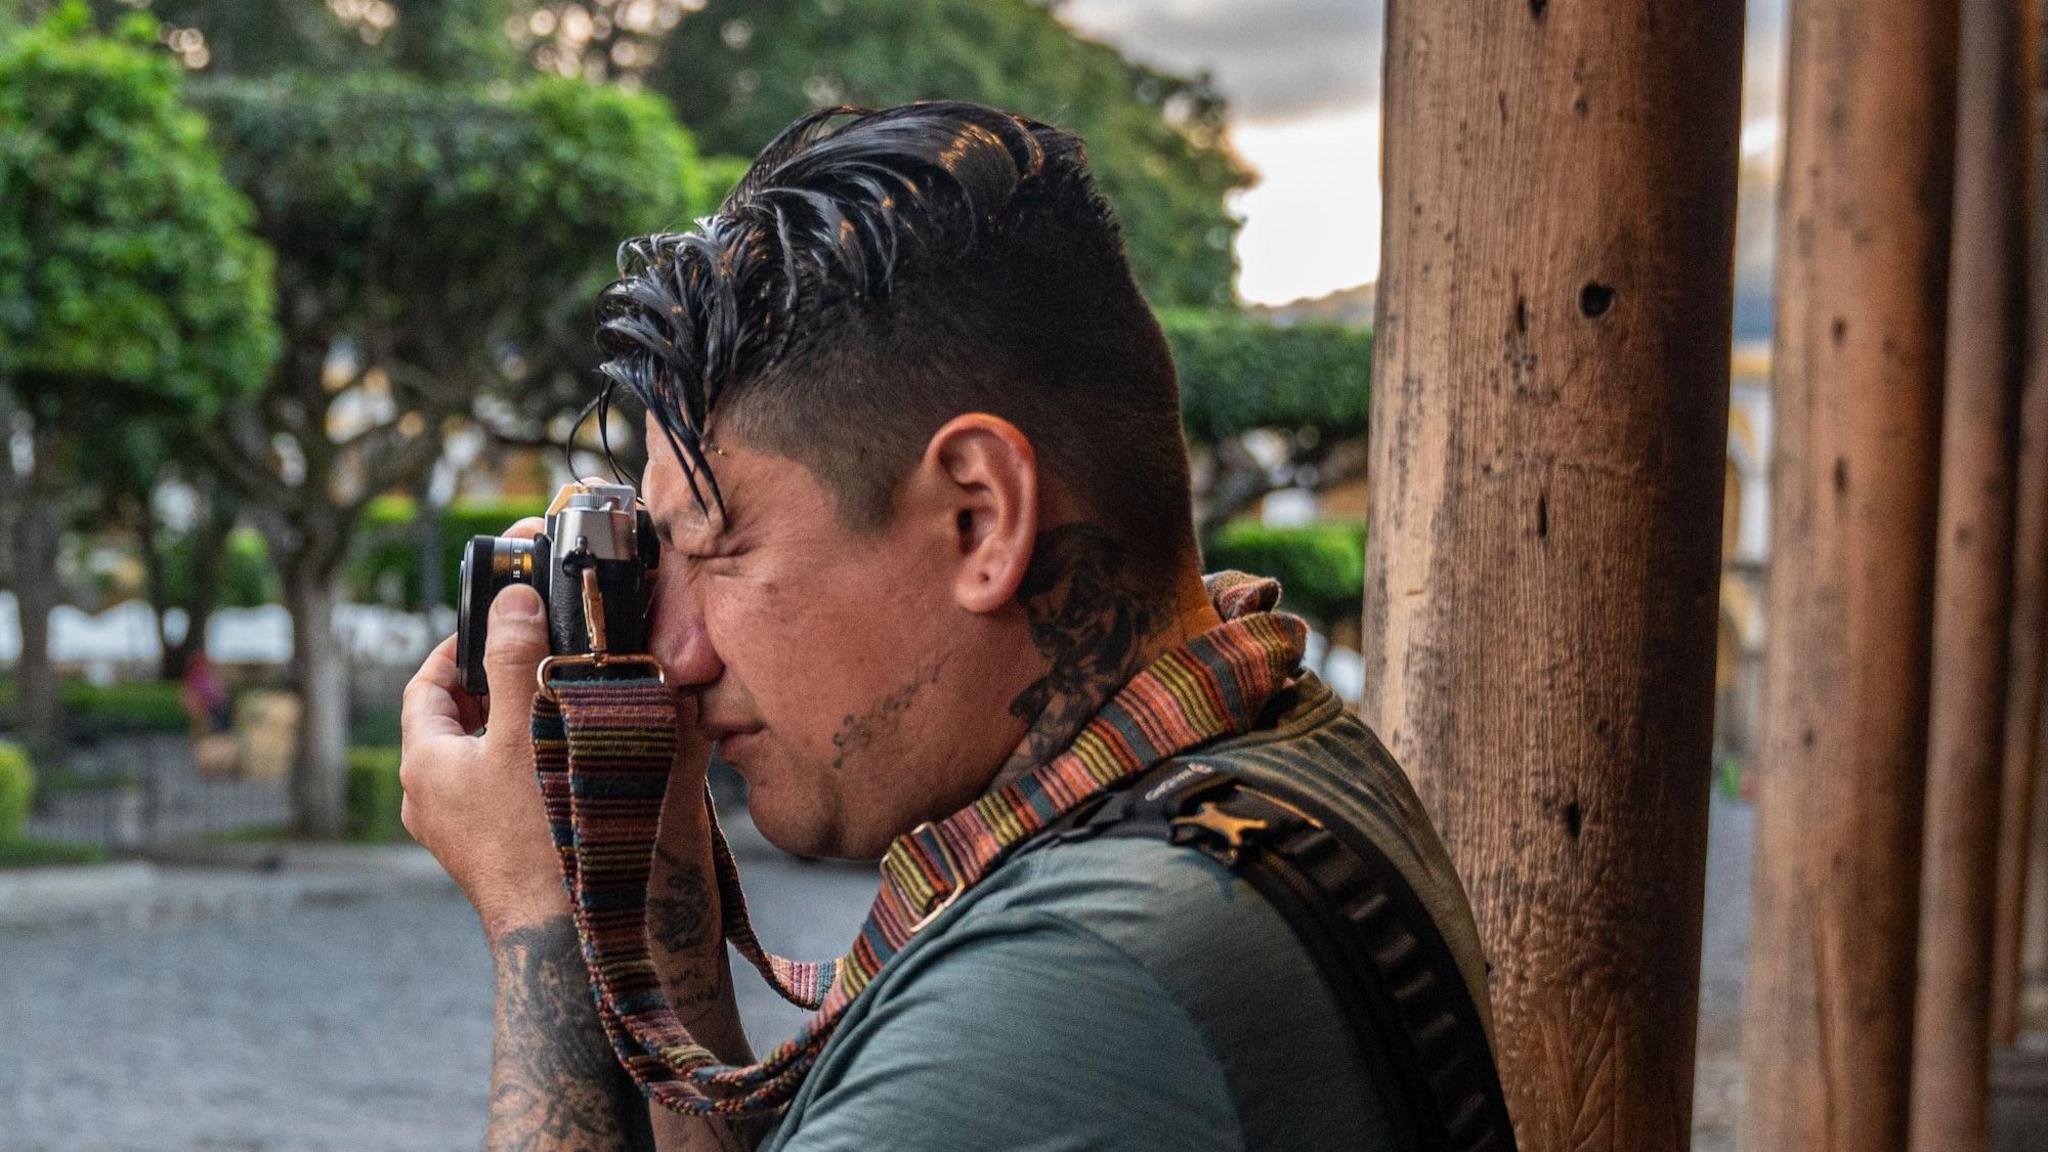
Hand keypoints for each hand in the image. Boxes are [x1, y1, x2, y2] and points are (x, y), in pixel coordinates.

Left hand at [401, 518, 567, 941]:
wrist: (561, 935)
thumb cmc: (538, 834)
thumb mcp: (527, 732)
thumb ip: (518, 661)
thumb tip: (511, 600)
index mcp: (424, 761)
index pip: (427, 684)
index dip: (459, 647)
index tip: (498, 621)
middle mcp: (429, 797)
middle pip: (454, 719)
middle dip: (495, 682)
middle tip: (541, 655)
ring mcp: (457, 830)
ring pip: (479, 756)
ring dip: (514, 724)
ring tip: (562, 702)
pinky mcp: (487, 854)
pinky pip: (497, 790)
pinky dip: (524, 763)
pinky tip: (567, 761)